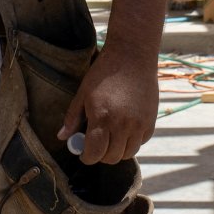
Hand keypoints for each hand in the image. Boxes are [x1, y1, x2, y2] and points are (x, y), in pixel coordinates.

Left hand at [57, 48, 158, 165]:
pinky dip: (132, 141)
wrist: (132, 55)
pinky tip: (125, 129)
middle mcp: (122, 125)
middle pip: (112, 157)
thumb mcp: (83, 93)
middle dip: (101, 155)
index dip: (87, 157)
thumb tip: (62, 137)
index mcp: (102, 118)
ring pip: (128, 153)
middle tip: (96, 144)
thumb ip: (73, 118)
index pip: (94, 154)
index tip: (84, 152)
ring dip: (117, 150)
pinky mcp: (151, 121)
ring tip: (111, 137)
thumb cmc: (104, 73)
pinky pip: (140, 142)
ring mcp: (139, 124)